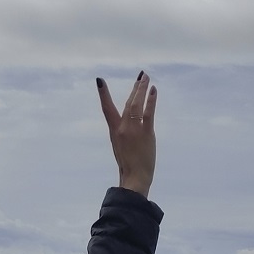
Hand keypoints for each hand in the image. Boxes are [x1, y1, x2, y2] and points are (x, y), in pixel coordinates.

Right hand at [96, 72, 156, 197]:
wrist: (134, 178)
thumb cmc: (129, 165)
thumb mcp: (120, 147)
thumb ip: (123, 133)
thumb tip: (130, 123)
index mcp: (114, 132)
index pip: (107, 109)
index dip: (103, 94)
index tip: (100, 81)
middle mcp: (122, 128)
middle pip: (127, 103)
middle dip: (135, 88)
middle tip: (141, 75)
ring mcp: (133, 130)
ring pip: (136, 104)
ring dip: (141, 89)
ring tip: (146, 78)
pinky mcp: (146, 133)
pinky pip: (148, 113)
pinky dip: (151, 100)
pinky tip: (153, 91)